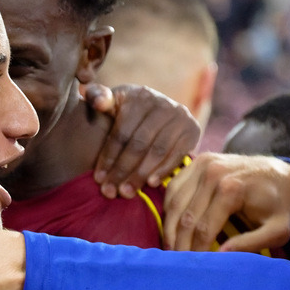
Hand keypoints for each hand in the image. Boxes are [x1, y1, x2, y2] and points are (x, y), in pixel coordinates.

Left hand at [86, 83, 199, 198]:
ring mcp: (180, 116)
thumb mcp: (110, 101)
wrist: (154, 107)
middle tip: (111, 192)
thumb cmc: (124, 109)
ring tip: (126, 192)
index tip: (98, 179)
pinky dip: (164, 170)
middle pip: (139, 144)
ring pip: (157, 151)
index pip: (122, 132)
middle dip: (122, 170)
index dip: (109, 157)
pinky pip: (178, 154)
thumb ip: (96, 97)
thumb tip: (98, 103)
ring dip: (141, 174)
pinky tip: (151, 184)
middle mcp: (162, 104)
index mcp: (138, 97)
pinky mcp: (193, 129)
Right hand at [163, 152, 289, 251]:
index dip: (195, 249)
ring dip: (169, 227)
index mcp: (231, 189)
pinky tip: (172, 223)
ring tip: (170, 245)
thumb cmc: (278, 206)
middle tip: (176, 259)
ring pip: (174, 202)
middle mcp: (212, 173)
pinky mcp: (197, 161)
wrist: (281, 174)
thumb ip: (251, 244)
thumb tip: (220, 254)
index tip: (193, 264)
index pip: (203, 227)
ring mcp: (202, 164)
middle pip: (185, 216)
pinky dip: (169, 208)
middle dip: (179, 241)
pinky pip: (173, 188)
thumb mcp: (277, 230)